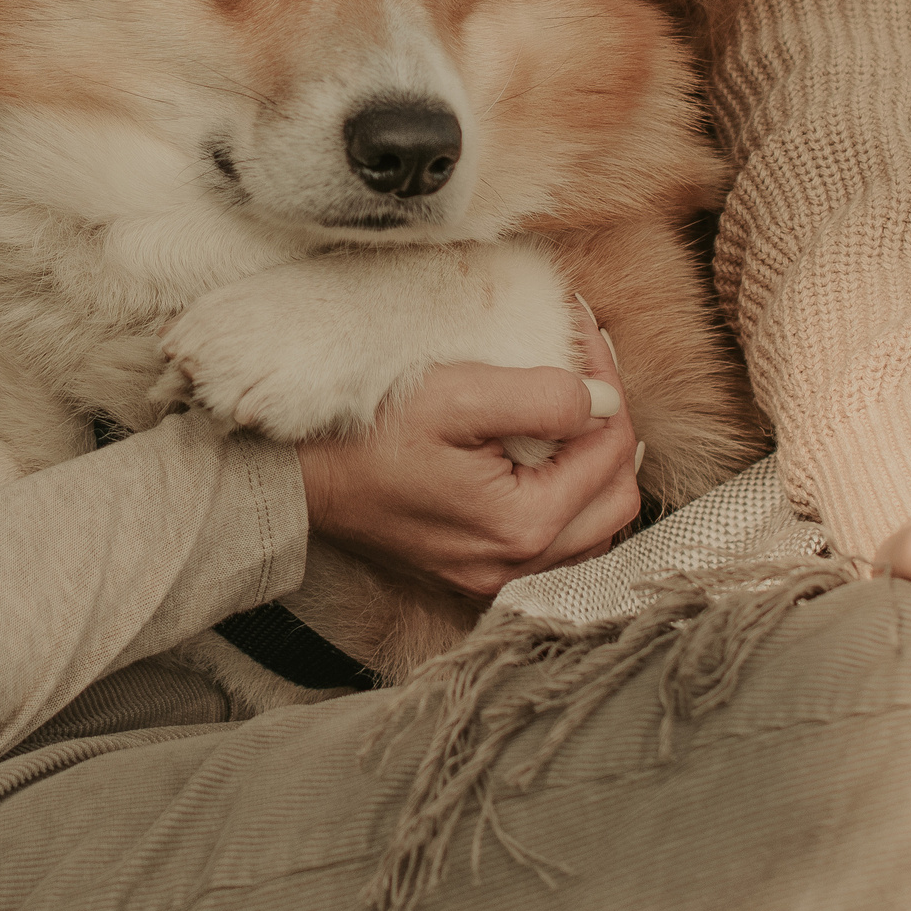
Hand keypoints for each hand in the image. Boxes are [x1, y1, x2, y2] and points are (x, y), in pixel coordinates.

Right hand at [296, 301, 641, 600]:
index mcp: (524, 525)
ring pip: (595, 528)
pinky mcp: (474, 574)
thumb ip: (544, 397)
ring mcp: (495, 578)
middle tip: (586, 371)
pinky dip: (568, 504)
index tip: (585, 332)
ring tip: (571, 415)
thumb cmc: (363, 435)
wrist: (294, 479)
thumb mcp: (456, 396)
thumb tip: (605, 399)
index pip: (611, 448)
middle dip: (612, 428)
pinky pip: (557, 548)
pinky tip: (545, 466)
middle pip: (616, 497)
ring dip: (596, 470)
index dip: (608, 383)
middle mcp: (519, 567)